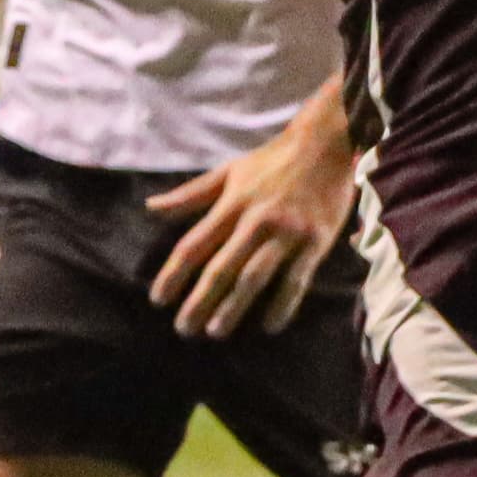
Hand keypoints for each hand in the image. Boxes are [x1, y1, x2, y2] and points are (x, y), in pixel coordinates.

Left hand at [146, 114, 357, 339]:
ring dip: (234, 307)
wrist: (326, 144)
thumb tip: (150, 208)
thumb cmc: (272, 161)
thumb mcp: (228, 172)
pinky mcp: (314, 242)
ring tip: (216, 332)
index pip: (194, 245)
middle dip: (200, 301)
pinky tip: (269, 325)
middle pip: (221, 268)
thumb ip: (190, 195)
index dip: (174, 274)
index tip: (158, 299)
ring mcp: (286, 233)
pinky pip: (297, 279)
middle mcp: (255, 221)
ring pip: (254, 277)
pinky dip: (283, 304)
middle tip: (184, 329)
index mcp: (231, 204)